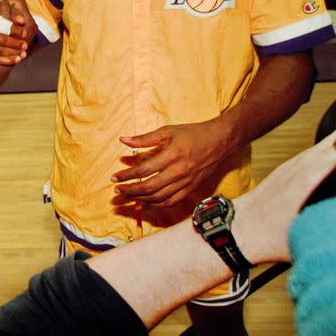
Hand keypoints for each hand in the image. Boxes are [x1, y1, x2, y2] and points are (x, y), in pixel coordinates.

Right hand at [0, 0, 37, 65]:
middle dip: (14, 43)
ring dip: (12, 53)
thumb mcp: (8, 17)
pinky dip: (5, 60)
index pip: (1, 24)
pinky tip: (16, 60)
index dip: (14, 29)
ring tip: (23, 54)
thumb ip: (9, 9)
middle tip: (25, 46)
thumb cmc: (5, 28)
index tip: (25, 33)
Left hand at [110, 119, 230, 206]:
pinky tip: (146, 202)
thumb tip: (123, 140)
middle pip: (149, 188)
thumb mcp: (168, 131)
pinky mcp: (192, 188)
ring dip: (141, 199)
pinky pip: (172, 201)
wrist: (221, 141)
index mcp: (172, 156)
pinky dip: (157, 204)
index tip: (114, 178)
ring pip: (159, 198)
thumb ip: (145, 138)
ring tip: (128, 196)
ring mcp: (186, 182)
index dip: (127, 176)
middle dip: (130, 190)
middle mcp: (179, 172)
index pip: (144, 170)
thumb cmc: (193, 133)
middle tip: (117, 190)